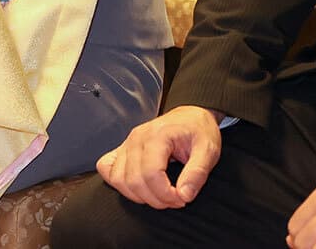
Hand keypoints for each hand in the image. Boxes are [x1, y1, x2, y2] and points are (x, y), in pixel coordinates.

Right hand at [95, 105, 223, 208]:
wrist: (191, 116)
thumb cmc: (199, 131)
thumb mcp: (209, 150)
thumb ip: (197, 173)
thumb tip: (184, 195)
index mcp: (158, 136)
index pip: (151, 174)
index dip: (166, 194)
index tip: (182, 199)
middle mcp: (137, 138)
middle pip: (134, 180)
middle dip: (156, 199)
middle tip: (175, 200)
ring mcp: (127, 143)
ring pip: (118, 178)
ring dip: (138, 195)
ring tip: (160, 196)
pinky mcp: (123, 149)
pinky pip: (106, 168)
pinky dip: (118, 183)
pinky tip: (138, 187)